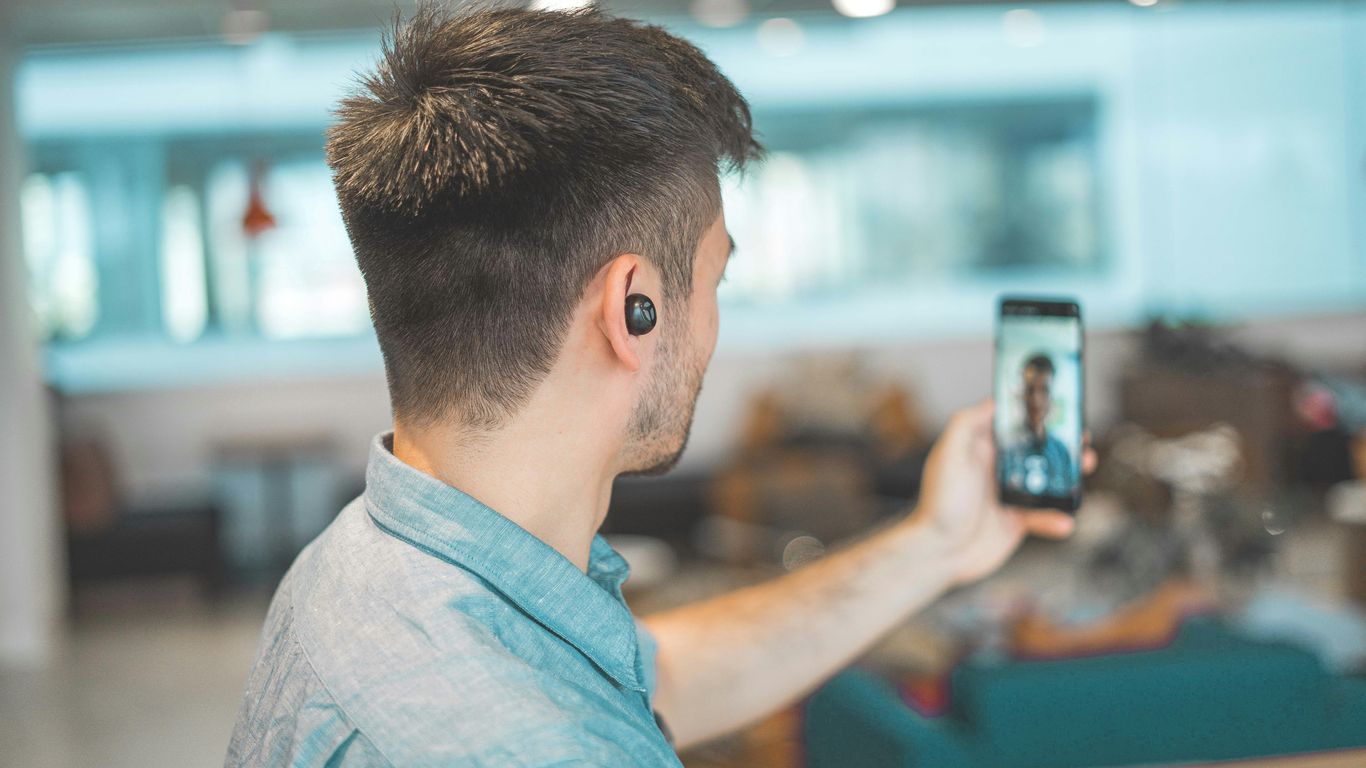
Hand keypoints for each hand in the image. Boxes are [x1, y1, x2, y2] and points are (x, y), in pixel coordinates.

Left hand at [912, 400, 1095, 585]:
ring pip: (1047, 480)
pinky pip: (1044, 515)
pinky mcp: (1015, 521)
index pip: (1012, 424)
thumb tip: (993, 401)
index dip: (1035, 415)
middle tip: (1081, 439)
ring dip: (1069, 474)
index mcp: (980, 448)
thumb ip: (967, 423)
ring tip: (1085, 466)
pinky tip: (1064, 521)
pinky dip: (1056, 518)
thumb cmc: (939, 503)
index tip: (1058, 406)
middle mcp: (996, 469)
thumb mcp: (949, 454)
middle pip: (1036, 449)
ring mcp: (1008, 495)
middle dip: (1061, 443)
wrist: (939, 552)